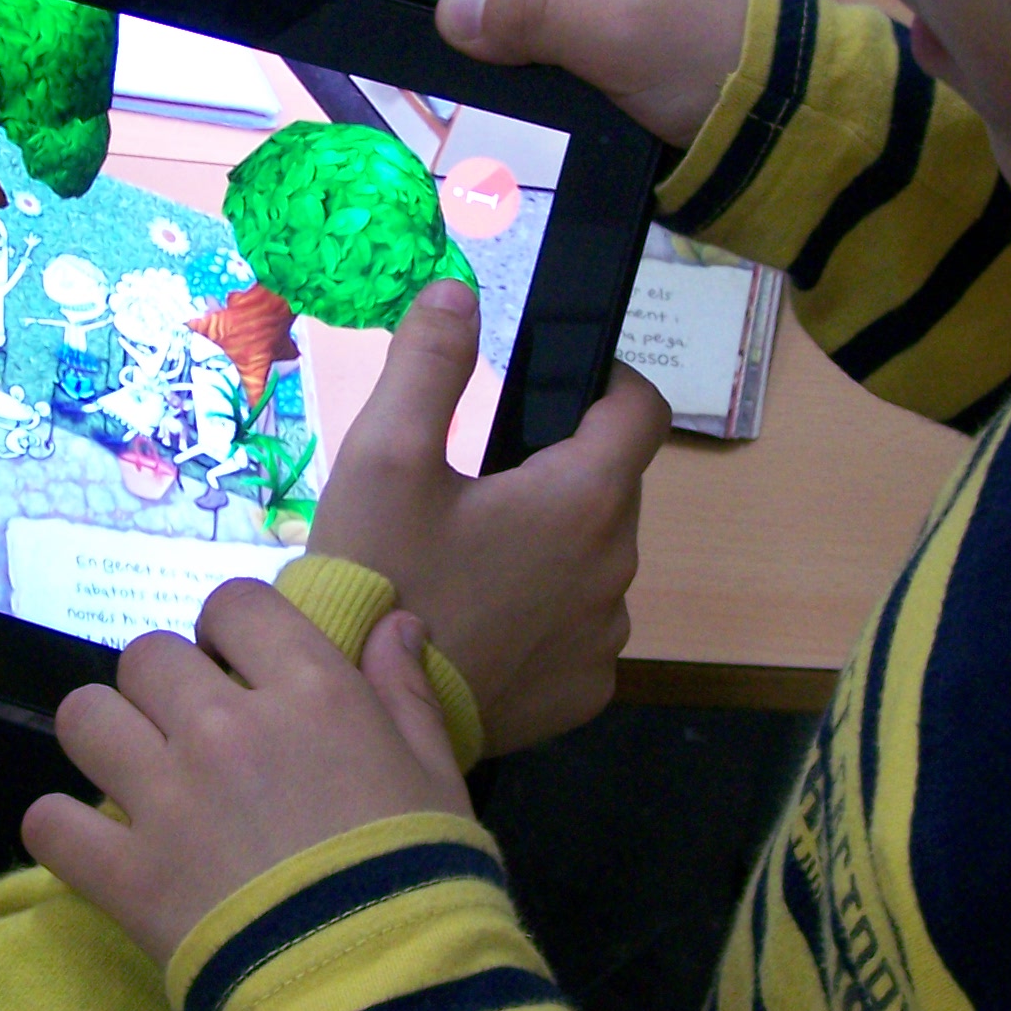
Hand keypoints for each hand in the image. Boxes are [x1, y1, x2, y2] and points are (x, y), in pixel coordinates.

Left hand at [24, 583, 471, 962]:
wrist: (385, 993)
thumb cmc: (424, 879)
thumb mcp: (437, 777)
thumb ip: (404, 692)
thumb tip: (394, 623)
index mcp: (308, 691)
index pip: (234, 604)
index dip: (229, 630)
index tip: (239, 668)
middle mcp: (224, 725)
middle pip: (148, 654)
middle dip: (165, 685)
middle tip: (189, 733)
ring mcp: (167, 797)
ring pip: (84, 716)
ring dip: (105, 736)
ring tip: (134, 776)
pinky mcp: (125, 873)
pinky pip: (49, 821)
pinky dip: (63, 830)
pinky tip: (95, 846)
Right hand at [313, 280, 670, 755]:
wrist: (369, 715)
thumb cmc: (381, 576)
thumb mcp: (385, 456)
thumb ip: (427, 364)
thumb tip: (456, 295)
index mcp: (583, 498)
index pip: (642, 410)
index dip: (609, 381)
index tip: (563, 384)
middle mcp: (617, 567)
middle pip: (611, 488)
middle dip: (560, 471)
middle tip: (476, 483)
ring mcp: (605, 638)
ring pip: (593, 562)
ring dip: (552, 547)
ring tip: (469, 559)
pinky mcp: (584, 692)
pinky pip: (578, 631)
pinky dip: (543, 616)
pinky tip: (479, 622)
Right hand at [344, 0, 757, 147]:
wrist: (798, 113)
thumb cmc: (713, 62)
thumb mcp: (618, 37)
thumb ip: (531, 18)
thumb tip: (447, 7)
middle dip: (416, 16)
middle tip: (352, 63)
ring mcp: (592, 0)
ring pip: (498, 20)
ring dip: (453, 49)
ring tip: (391, 88)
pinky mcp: (603, 45)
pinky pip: (527, 50)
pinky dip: (491, 71)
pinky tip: (460, 101)